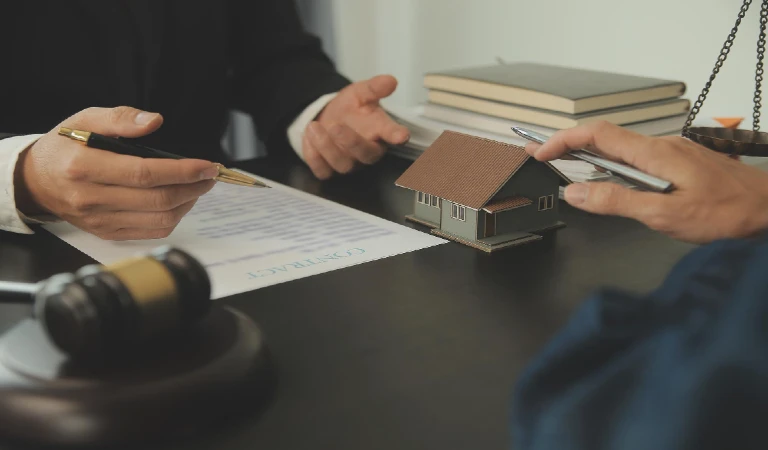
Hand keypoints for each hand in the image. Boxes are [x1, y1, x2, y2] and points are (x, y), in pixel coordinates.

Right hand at [14, 106, 219, 239]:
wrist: (36, 180)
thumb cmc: (65, 147)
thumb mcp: (85, 119)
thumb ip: (120, 118)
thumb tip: (154, 121)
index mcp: (84, 167)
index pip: (144, 173)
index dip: (181, 171)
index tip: (206, 165)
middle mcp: (91, 199)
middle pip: (157, 200)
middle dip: (193, 187)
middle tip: (210, 175)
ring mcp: (100, 221)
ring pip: (159, 220)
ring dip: (188, 203)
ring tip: (198, 186)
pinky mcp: (108, 233)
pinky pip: (152, 231)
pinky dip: (174, 217)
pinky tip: (180, 200)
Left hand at [302, 74, 409, 178]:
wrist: (329, 117)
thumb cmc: (351, 109)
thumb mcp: (361, 92)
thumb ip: (374, 88)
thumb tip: (390, 80)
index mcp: (380, 131)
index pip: (392, 135)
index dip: (397, 136)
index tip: (401, 135)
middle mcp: (367, 150)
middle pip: (367, 155)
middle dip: (351, 142)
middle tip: (336, 126)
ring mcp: (350, 162)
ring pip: (343, 165)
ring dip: (326, 146)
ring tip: (314, 126)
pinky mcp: (330, 169)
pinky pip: (322, 170)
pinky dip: (313, 156)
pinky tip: (309, 137)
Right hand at [525, 121, 767, 243]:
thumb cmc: (725, 212)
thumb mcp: (663, 214)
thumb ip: (616, 201)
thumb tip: (576, 193)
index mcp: (652, 153)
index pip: (596, 135)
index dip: (563, 140)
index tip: (540, 152)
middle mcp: (660, 146)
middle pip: (603, 137)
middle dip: (567, 144)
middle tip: (539, 153)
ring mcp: (670, 152)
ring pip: (620, 148)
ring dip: (588, 155)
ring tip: (563, 165)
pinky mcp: (677, 162)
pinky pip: (636, 157)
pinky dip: (611, 163)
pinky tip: (607, 178)